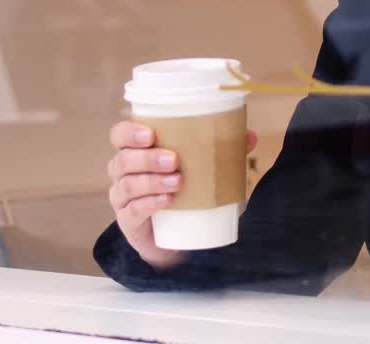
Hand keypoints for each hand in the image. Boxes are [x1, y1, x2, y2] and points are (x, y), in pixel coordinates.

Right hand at [106, 120, 256, 269]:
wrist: (176, 237)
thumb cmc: (185, 191)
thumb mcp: (201, 169)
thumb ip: (222, 150)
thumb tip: (249, 136)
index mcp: (136, 152)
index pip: (120, 136)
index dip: (130, 132)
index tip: (151, 134)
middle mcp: (123, 173)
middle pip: (122, 159)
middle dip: (147, 158)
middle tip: (175, 160)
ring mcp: (122, 198)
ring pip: (127, 185)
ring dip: (152, 181)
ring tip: (178, 181)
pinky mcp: (128, 222)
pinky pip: (133, 211)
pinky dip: (149, 203)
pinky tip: (166, 201)